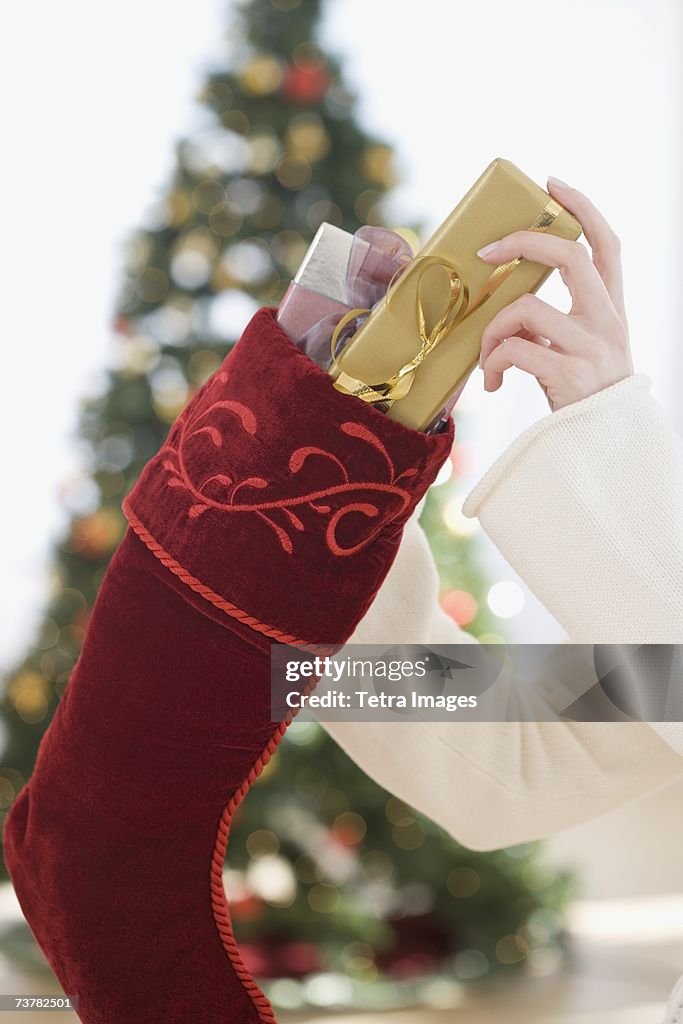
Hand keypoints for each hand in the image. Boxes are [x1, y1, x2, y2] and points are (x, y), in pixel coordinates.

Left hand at [476, 176, 633, 410]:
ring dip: (492, 330)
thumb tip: (508, 305)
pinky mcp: (568, 375)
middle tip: (486, 253)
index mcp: (613, 310)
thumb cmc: (582, 397)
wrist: (604, 447)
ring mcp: (590, 347)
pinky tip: (492, 381)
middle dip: (522, 243)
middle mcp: (608, 322)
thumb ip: (558, 324)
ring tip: (487, 360)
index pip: (608, 244)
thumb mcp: (582, 351)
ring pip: (526, 309)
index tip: (552, 183)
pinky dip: (492, 362)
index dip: (582, 207)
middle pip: (571, 257)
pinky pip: (515, 350)